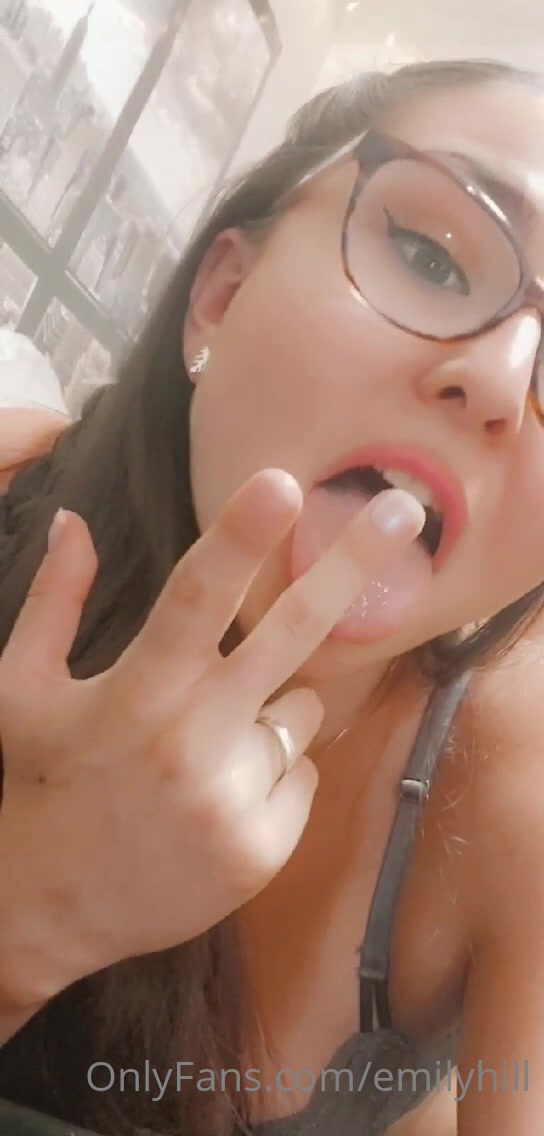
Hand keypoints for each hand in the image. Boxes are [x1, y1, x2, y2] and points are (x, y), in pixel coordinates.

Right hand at [0, 469, 424, 1007]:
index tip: (282, 482)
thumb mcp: (21, 690)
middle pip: (292, 636)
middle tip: (402, 510)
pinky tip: (212, 799)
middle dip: (350, 565)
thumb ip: (53, 601)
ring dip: (269, 710)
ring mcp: (235, 802)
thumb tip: (73, 519)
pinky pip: (300, 776)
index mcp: (133, 695)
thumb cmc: (34, 786)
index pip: (194, 600)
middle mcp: (193, 743)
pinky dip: (270, 775)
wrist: (40, 914)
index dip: (240, 538)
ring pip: (300, 712)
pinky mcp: (262, 849)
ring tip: (200, 749)